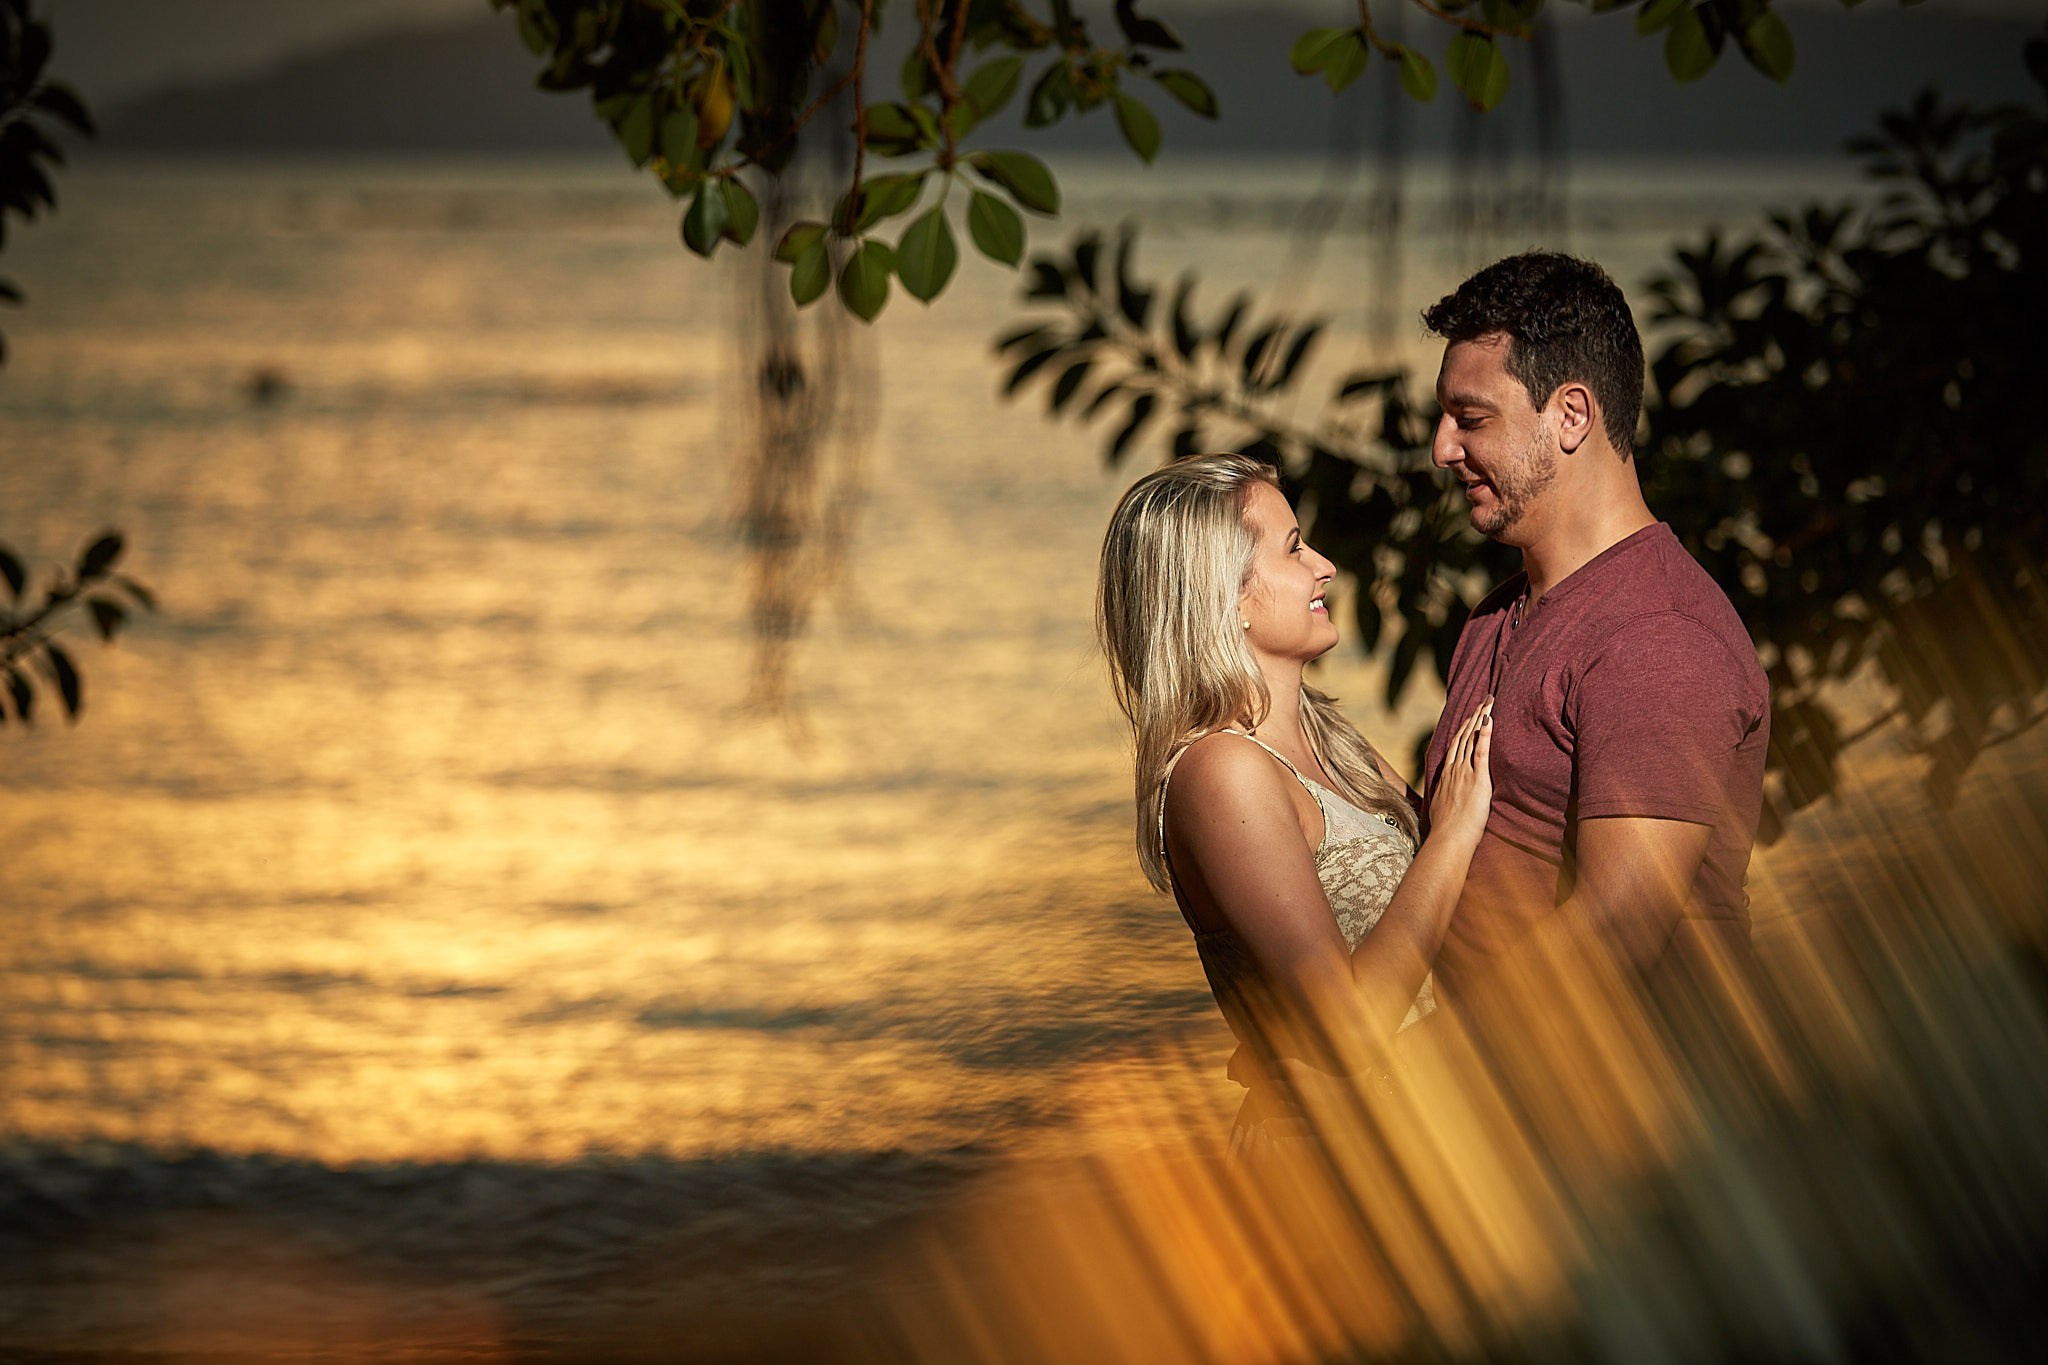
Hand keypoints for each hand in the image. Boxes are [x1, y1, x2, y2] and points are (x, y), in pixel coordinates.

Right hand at [1428, 697, 1493, 846]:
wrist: (1449, 839)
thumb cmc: (1447, 831)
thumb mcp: (1441, 810)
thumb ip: (1445, 799)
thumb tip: (1445, 802)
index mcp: (1446, 776)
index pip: (1455, 746)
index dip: (1463, 729)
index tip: (1470, 716)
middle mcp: (1453, 770)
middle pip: (1462, 736)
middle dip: (1472, 717)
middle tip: (1482, 701)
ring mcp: (1463, 773)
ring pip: (1470, 739)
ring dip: (1479, 719)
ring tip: (1487, 704)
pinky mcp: (1477, 779)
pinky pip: (1480, 752)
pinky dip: (1485, 735)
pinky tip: (1489, 720)